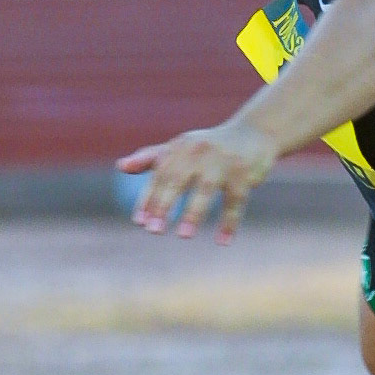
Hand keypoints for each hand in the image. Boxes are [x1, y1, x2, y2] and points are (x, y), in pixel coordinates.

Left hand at [117, 120, 276, 243]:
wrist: (253, 133)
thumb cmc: (210, 146)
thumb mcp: (181, 148)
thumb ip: (151, 158)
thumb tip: (121, 167)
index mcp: (180, 148)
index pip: (159, 175)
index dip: (148, 198)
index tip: (139, 221)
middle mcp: (199, 152)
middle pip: (177, 180)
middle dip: (164, 205)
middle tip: (153, 230)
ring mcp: (223, 163)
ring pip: (205, 190)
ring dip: (194, 213)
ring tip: (182, 236)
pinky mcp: (244, 175)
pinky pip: (235, 202)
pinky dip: (229, 222)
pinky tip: (222, 241)